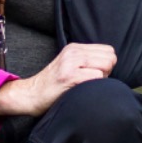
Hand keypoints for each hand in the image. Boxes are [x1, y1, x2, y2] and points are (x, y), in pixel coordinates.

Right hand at [0, 42, 117, 117]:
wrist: (31, 94)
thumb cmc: (53, 85)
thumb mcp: (69, 65)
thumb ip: (86, 60)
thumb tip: (109, 65)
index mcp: (75, 47)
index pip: (108, 50)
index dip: (106, 65)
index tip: (95, 74)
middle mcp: (73, 51)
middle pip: (110, 57)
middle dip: (107, 72)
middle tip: (91, 81)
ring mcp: (70, 63)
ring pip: (105, 66)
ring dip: (101, 79)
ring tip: (86, 85)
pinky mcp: (69, 76)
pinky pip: (96, 77)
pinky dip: (94, 86)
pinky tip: (82, 90)